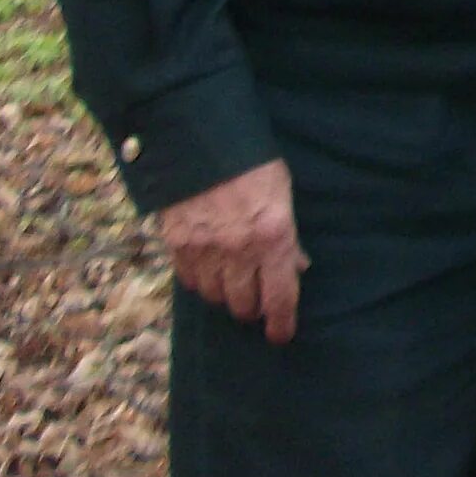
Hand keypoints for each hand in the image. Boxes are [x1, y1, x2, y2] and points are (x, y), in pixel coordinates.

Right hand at [158, 159, 306, 344]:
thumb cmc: (251, 164)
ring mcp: (205, 251)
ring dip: (226, 295)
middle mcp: (239, 250)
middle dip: (253, 307)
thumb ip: (288, 236)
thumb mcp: (282, 194)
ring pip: (216, 298)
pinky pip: (190, 282)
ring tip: (234, 282)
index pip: (280, 296)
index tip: (281, 336)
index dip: (281, 323)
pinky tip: (209, 269)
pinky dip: (201, 281)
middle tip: (257, 299)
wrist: (199, 140)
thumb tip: (298, 267)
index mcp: (273, 236)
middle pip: (244, 305)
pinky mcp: (177, 246)